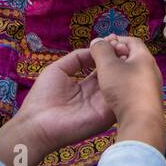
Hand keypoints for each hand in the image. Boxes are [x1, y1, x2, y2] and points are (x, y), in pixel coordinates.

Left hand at [0, 47, 115, 165]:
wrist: (36, 124)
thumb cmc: (42, 97)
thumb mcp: (58, 69)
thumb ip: (77, 58)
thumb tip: (95, 48)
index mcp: (86, 85)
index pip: (102, 68)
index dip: (108, 55)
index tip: (116, 40)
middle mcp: (97, 95)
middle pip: (113, 75)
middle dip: (119, 60)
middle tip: (126, 45)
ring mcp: (102, 105)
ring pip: (118, 85)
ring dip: (123, 70)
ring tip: (128, 54)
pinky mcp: (106, 115)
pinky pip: (117, 97)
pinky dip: (122, 84)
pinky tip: (124, 69)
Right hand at [88, 35, 165, 152]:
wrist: (141, 121)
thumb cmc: (125, 89)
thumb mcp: (108, 66)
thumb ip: (101, 50)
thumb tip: (97, 40)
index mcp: (145, 57)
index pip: (132, 41)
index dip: (116, 39)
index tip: (102, 44)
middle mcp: (152, 69)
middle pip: (133, 55)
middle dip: (116, 54)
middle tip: (101, 59)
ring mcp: (152, 85)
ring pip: (133, 72)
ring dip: (119, 70)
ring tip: (104, 75)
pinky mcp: (148, 100)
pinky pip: (134, 85)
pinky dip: (123, 83)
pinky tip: (113, 91)